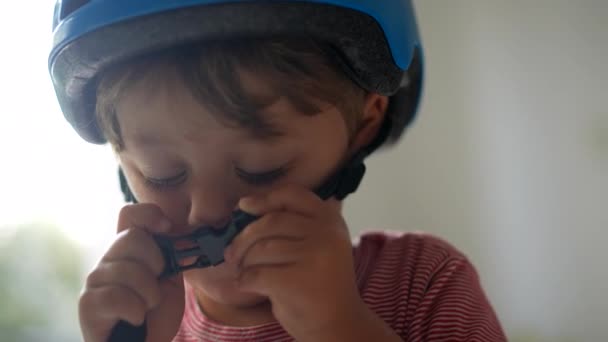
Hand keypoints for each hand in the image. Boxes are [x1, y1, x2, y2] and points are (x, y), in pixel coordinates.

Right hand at [78, 204, 184, 341]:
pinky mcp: (88, 303)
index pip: (130, 214)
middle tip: (155, 285)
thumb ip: (172, 254)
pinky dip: (135, 310)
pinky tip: (135, 318)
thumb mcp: (171, 278)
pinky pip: (116, 296)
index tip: (167, 227)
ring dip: (149, 294)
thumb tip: (183, 233)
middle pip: (132, 238)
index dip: (149, 214)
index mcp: (130, 249)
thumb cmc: (156, 313)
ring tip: (146, 307)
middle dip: (155, 263)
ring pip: (128, 269)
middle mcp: (109, 259)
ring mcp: (95, 279)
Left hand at [224, 184, 371, 340]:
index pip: (293, 195)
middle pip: (270, 222)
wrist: (339, 324)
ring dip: (245, 263)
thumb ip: (295, 224)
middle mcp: (326, 233)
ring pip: (261, 248)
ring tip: (245, 272)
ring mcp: (314, 256)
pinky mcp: (297, 281)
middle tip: (232, 253)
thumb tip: (245, 204)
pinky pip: (257, 274)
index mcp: (330, 220)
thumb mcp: (318, 245)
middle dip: (244, 237)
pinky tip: (248, 286)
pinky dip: (245, 281)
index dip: (265, 198)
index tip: (244, 206)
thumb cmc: (319, 283)